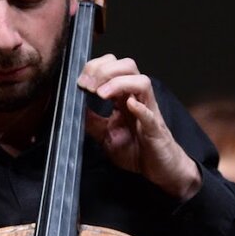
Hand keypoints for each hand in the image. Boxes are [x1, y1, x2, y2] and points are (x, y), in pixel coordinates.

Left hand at [77, 55, 200, 200]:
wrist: (158, 169)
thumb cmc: (136, 150)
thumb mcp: (105, 135)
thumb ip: (92, 121)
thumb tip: (76, 108)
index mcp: (124, 97)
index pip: (113, 66)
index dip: (96, 67)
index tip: (81, 82)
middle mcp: (137, 98)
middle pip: (128, 66)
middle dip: (105, 70)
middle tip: (88, 85)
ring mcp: (148, 111)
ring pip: (142, 81)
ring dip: (119, 83)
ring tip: (101, 94)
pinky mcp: (155, 129)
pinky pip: (150, 113)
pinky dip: (140, 107)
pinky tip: (128, 105)